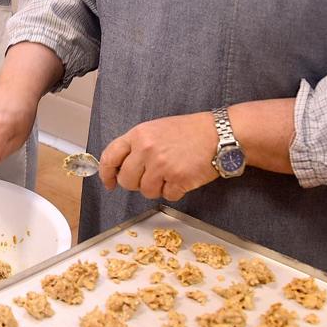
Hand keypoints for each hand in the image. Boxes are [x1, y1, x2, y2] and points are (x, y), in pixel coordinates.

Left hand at [98, 111, 219, 200]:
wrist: (220, 134)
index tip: (108, 182)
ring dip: (156, 188)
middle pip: (126, 180)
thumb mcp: (156, 129)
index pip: (110, 156)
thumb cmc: (190, 131)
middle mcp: (146, 149)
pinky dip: (174, 191)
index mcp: (138, 135)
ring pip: (145, 191)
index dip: (106, 173)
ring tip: (170, 174)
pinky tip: (183, 178)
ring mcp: (161, 165)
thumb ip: (137, 145)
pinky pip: (166, 196)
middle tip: (150, 177)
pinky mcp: (178, 179)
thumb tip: (121, 167)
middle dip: (135, 183)